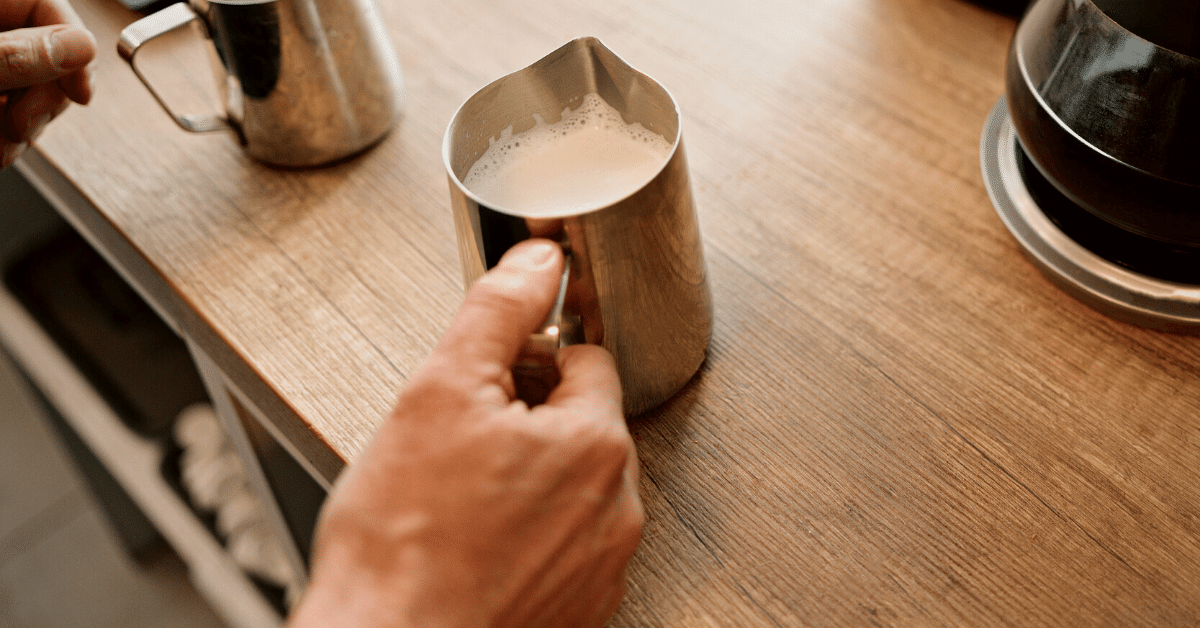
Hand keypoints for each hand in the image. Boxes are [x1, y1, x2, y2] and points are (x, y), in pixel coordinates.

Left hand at [1, 0, 95, 167]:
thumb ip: (17, 55)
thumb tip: (80, 47)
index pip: (47, 6)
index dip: (74, 48)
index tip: (81, 92)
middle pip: (49, 55)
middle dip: (43, 101)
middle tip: (20, 125)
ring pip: (34, 92)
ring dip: (27, 128)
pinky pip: (15, 115)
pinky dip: (10, 138)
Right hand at [289, 239, 644, 627]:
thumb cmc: (402, 543)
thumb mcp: (440, 390)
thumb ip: (498, 311)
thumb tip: (537, 261)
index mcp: (595, 445)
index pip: (586, 361)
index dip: (530, 359)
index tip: (491, 379)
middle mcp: (615, 510)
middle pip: (579, 425)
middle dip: (525, 420)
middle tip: (458, 444)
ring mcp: (600, 567)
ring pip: (568, 488)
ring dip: (524, 480)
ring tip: (457, 501)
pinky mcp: (580, 609)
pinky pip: (561, 546)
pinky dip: (524, 537)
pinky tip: (472, 544)